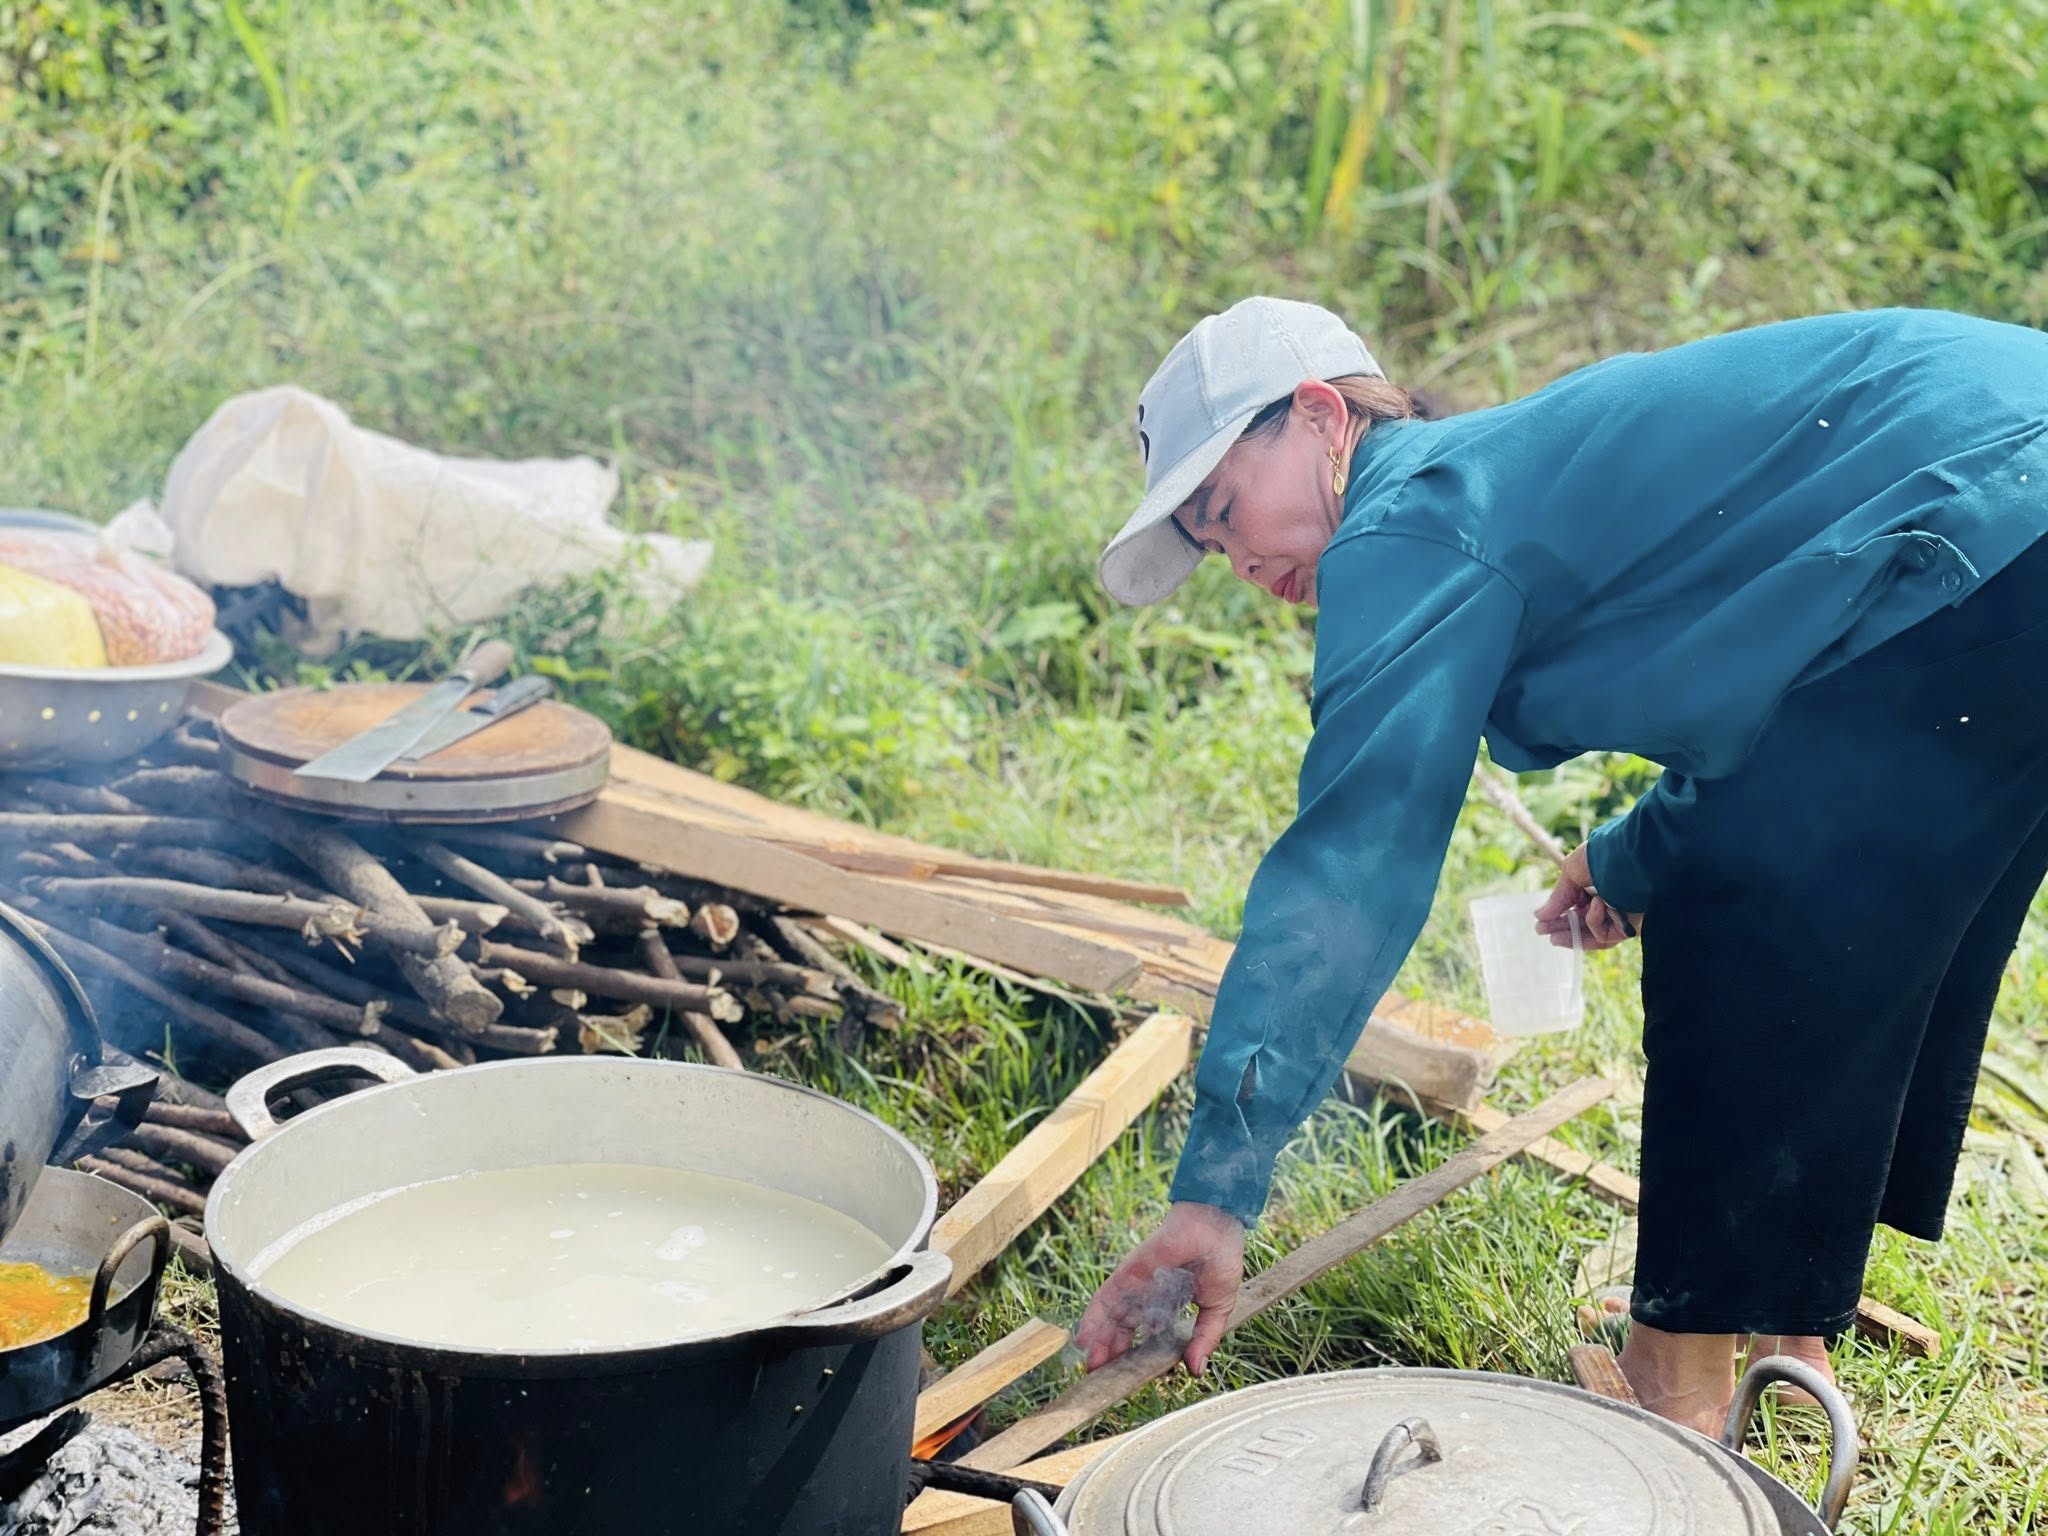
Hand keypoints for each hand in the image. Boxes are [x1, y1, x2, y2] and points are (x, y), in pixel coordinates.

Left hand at [1073, 1201, 1245, 1375]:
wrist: (1218, 1227)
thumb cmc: (1221, 1260)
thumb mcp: (1217, 1308)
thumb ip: (1205, 1338)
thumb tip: (1197, 1370)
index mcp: (1168, 1303)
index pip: (1146, 1333)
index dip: (1137, 1353)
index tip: (1130, 1375)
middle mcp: (1147, 1296)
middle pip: (1123, 1328)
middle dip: (1112, 1352)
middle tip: (1102, 1379)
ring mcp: (1135, 1285)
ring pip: (1111, 1317)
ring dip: (1099, 1341)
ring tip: (1090, 1367)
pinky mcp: (1127, 1274)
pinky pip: (1105, 1299)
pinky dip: (1093, 1319)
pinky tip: (1084, 1339)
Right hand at [1534, 845, 1642, 951]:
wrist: (1629, 856)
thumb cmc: (1601, 857)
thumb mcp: (1571, 872)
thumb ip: (1558, 897)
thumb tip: (1539, 915)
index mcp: (1597, 885)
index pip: (1577, 908)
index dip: (1558, 916)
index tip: (1540, 922)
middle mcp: (1609, 902)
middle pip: (1583, 924)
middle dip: (1562, 929)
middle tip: (1542, 931)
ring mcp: (1619, 916)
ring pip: (1594, 935)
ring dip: (1573, 936)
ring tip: (1554, 937)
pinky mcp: (1629, 926)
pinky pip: (1606, 934)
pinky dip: (1595, 922)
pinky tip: (1595, 906)